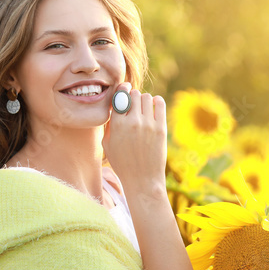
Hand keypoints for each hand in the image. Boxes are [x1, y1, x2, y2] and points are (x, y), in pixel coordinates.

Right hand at [102, 81, 167, 198]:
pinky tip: (153, 107)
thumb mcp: (107, 144)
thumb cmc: (122, 163)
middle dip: (132, 96)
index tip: (123, 89)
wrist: (142, 179)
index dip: (121, 90)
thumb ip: (109, 124)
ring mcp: (149, 124)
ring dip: (143, 99)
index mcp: (117, 125)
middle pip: (134, 94)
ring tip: (142, 108)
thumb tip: (113, 106)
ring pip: (147, 97)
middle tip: (133, 104)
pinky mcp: (161, 128)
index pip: (120, 96)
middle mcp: (133, 122)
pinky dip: (156, 102)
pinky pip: (160, 103)